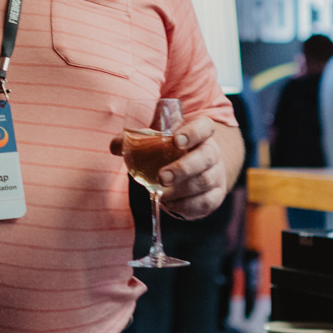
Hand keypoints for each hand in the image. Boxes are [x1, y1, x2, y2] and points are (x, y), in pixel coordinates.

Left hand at [109, 115, 242, 220]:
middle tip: (161, 177)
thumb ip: (135, 140)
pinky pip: (205, 202)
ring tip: (161, 193)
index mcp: (200, 133)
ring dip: (181, 190)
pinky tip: (170, 204)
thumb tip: (115, 146)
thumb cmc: (173, 151)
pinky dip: (186, 206)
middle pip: (207, 157)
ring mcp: (216, 174)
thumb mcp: (158, 141)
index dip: (193, 132)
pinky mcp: (215, 196)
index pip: (204, 127)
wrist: (198, 170)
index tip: (176, 140)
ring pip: (205, 181)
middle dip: (183, 168)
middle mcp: (212, 152)